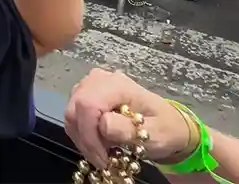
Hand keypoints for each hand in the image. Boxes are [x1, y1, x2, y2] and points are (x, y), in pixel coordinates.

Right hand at [65, 69, 192, 169]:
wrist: (167, 123)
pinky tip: (97, 143)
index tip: (102, 158)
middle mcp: (100, 79)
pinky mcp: (86, 93)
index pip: (88, 105)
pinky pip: (73, 116)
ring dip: (83, 138)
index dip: (89, 134)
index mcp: (118, 85)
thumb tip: (104, 124)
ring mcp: (90, 84)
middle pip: (75, 109)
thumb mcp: (155, 133)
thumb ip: (130, 129)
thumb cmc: (164, 128)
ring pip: (71, 113)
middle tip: (102, 159)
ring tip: (103, 153)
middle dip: (86, 139)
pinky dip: (82, 134)